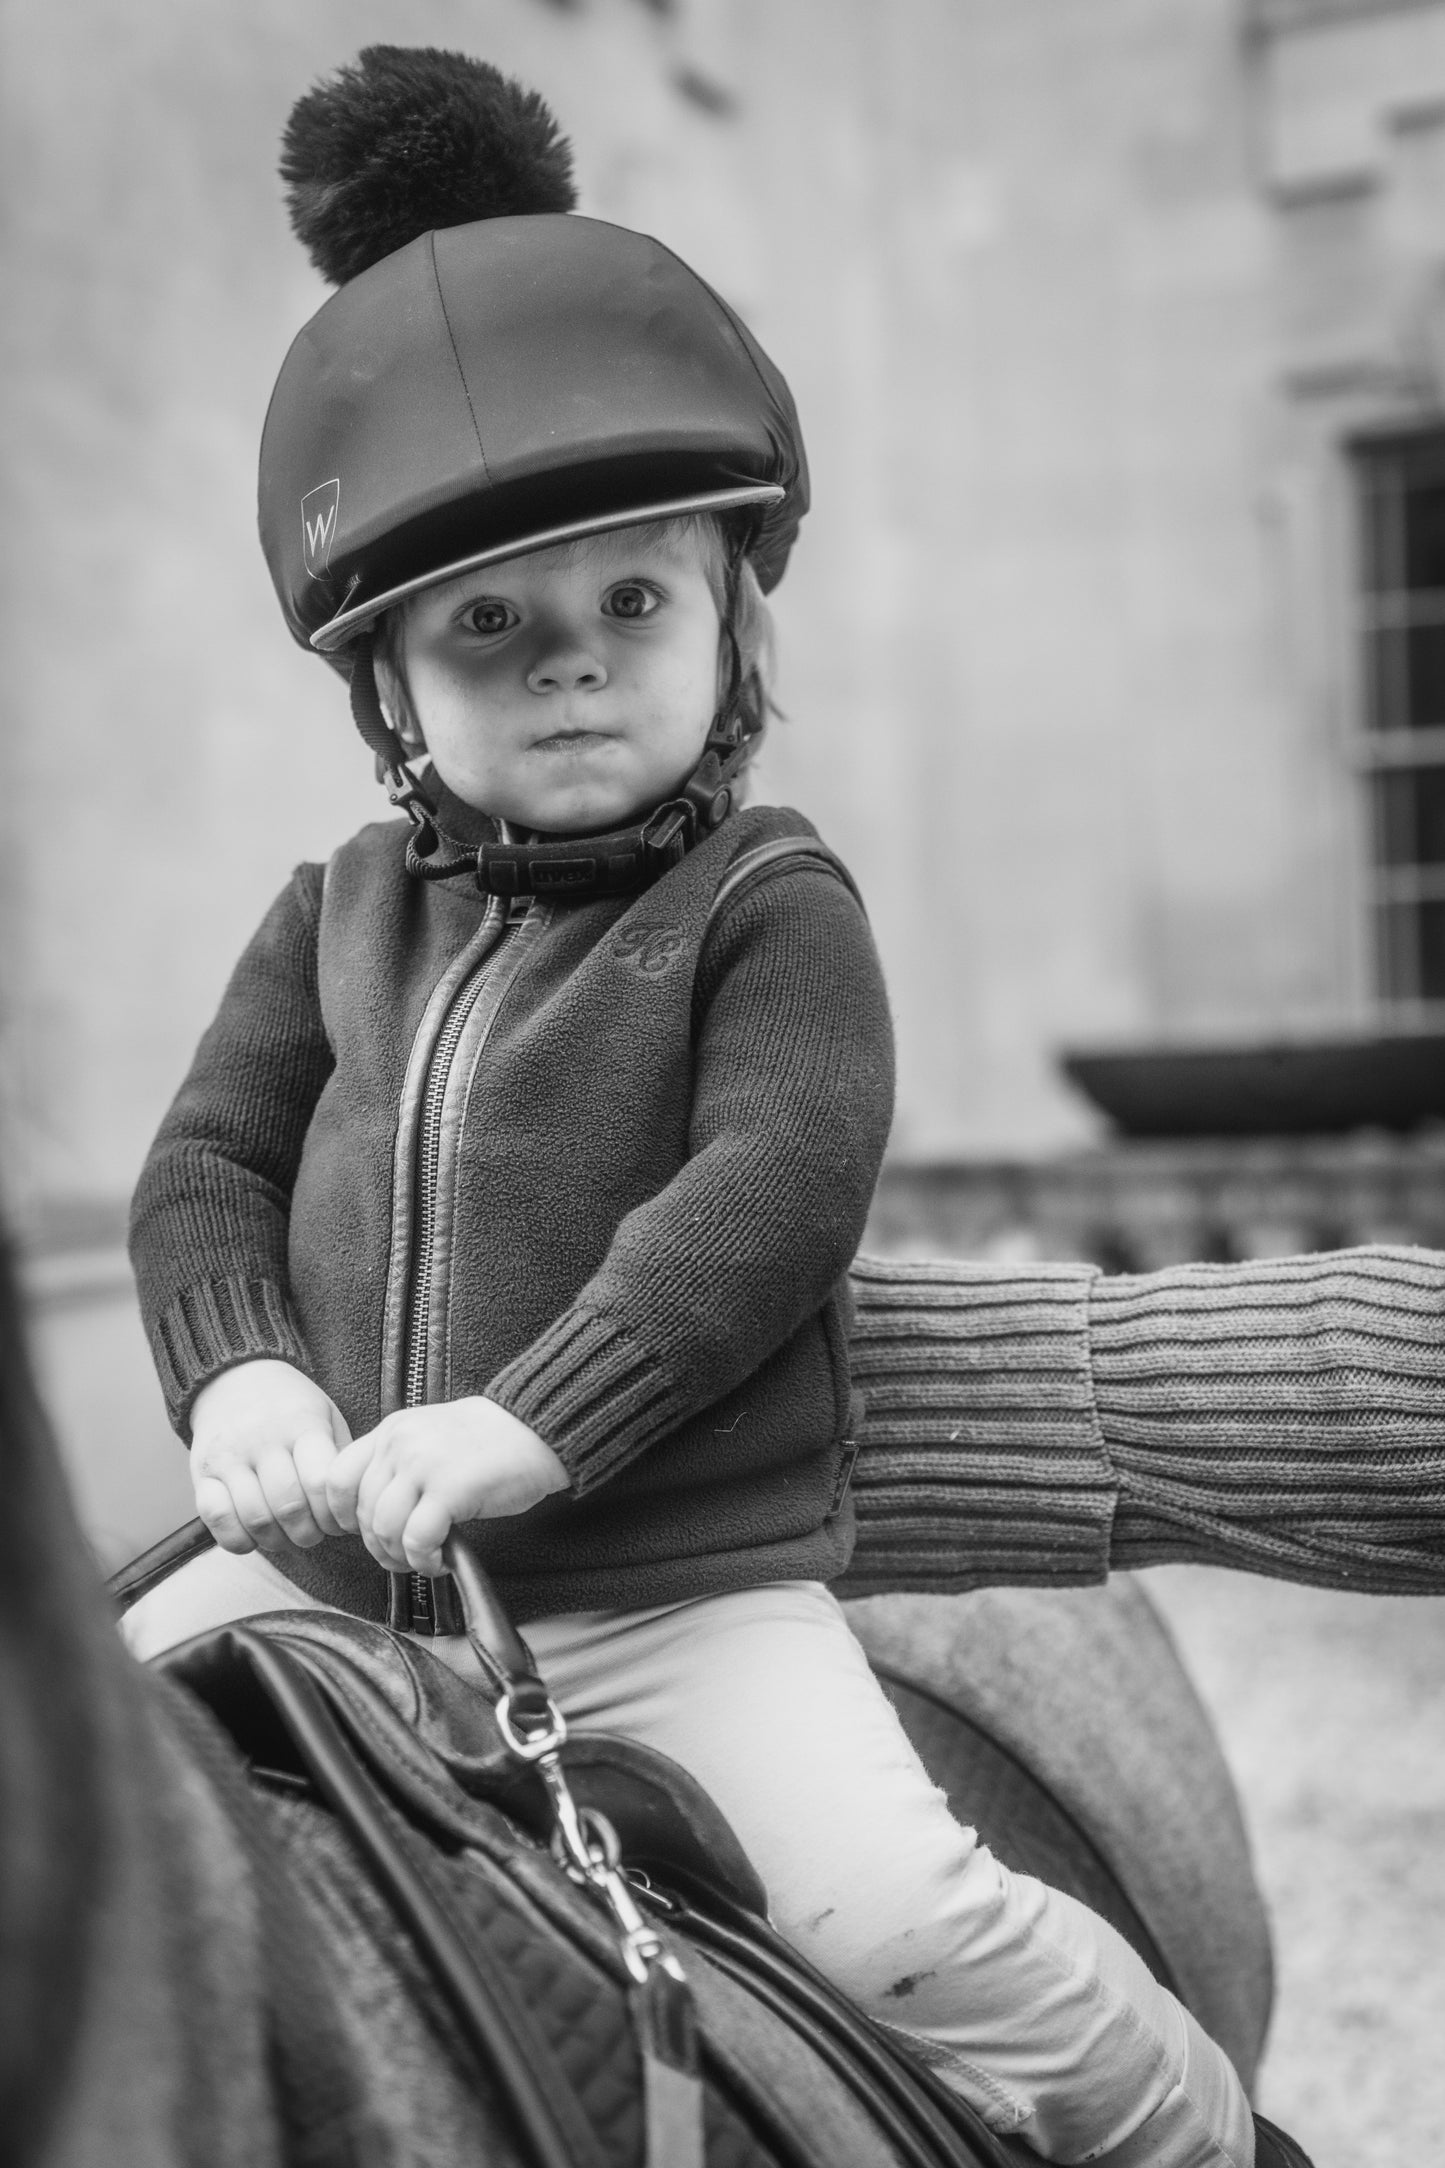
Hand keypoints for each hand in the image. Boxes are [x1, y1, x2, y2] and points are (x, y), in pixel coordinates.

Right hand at [190, 1359, 350, 1555]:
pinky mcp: (201, 1472)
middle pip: (289, 1507)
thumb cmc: (292, 1407)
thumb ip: (341, 1458)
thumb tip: (355, 1507)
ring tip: (288, 1535)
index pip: (320, 1482)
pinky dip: (238, 1539)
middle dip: (309, 1534)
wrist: (235, 1377)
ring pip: (255, 1518)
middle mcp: (262, 1439)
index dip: (334, 1514)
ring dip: (278, 1541)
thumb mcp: (326, 1416)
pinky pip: (216, 1519)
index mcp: (301, 1424)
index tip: (339, 1521)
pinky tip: (254, 1535)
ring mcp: (229, 1457)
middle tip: (315, 1533)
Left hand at [326, 1396, 570, 1575]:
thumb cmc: (490, 1441)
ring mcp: (423, 1466)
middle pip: (361, 1513)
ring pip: (384, 1531)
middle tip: (405, 1557)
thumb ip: (398, 1465)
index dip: (343, 1517)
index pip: (336, 1479)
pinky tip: (443, 1560)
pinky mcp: (449, 1490)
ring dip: (401, 1558)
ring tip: (426, 1560)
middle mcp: (399, 1445)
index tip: (367, 1534)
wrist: (537, 1430)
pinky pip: (417, 1541)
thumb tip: (375, 1516)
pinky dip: (425, 1561)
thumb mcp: (429, 1438)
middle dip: (379, 1547)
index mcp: (391, 1431)